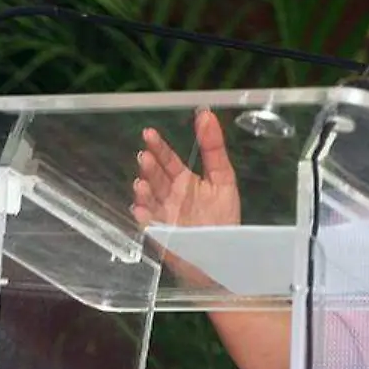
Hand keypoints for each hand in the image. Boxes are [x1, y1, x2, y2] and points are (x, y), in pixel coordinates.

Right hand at [131, 108, 241, 286]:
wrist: (228, 254)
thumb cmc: (225, 217)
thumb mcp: (223, 177)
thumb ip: (213, 147)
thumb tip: (206, 114)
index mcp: (184, 181)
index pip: (167, 161)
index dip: (158, 147)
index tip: (149, 133)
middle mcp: (170, 197)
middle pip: (156, 178)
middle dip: (149, 168)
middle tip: (145, 156)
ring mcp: (164, 217)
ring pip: (149, 200)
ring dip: (143, 192)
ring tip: (141, 182)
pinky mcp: (164, 237)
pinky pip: (151, 227)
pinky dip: (145, 218)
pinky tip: (140, 210)